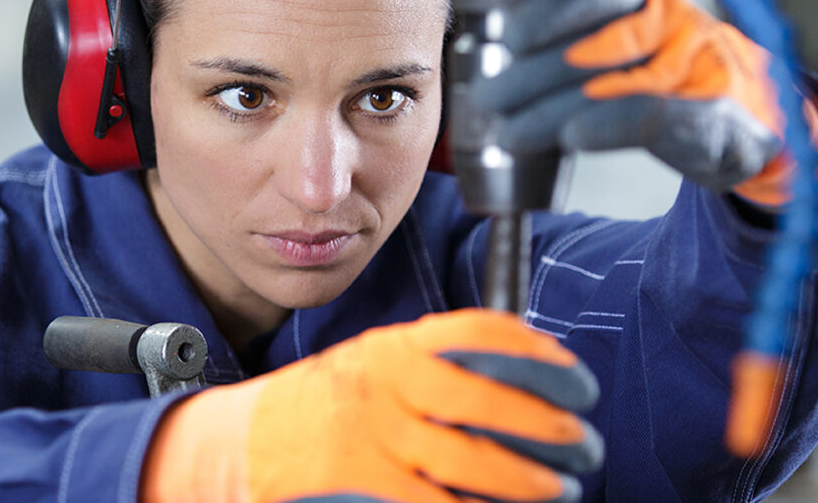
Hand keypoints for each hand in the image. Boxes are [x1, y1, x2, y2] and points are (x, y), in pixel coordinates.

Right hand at [141, 309, 602, 502]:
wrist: (237, 443)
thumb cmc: (314, 407)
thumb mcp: (368, 367)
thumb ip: (424, 367)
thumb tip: (506, 377)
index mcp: (391, 347)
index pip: (473, 332)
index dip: (531, 351)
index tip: (570, 372)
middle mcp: (383, 382)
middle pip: (481, 398)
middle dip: (542, 422)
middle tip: (580, 441)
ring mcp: (369, 433)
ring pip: (466, 457)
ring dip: (521, 478)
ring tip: (555, 489)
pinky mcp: (357, 477)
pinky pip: (432, 500)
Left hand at [469, 0, 817, 207]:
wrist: (760, 121)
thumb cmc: (680, 82)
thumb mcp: (632, 44)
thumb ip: (578, 35)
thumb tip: (505, 31)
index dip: (536, 16)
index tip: (501, 41)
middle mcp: (672, 23)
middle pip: (585, 44)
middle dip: (527, 76)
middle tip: (491, 102)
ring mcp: (694, 68)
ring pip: (608, 83)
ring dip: (550, 110)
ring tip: (512, 132)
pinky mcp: (710, 116)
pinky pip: (649, 115)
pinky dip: (605, 125)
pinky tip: (572, 136)